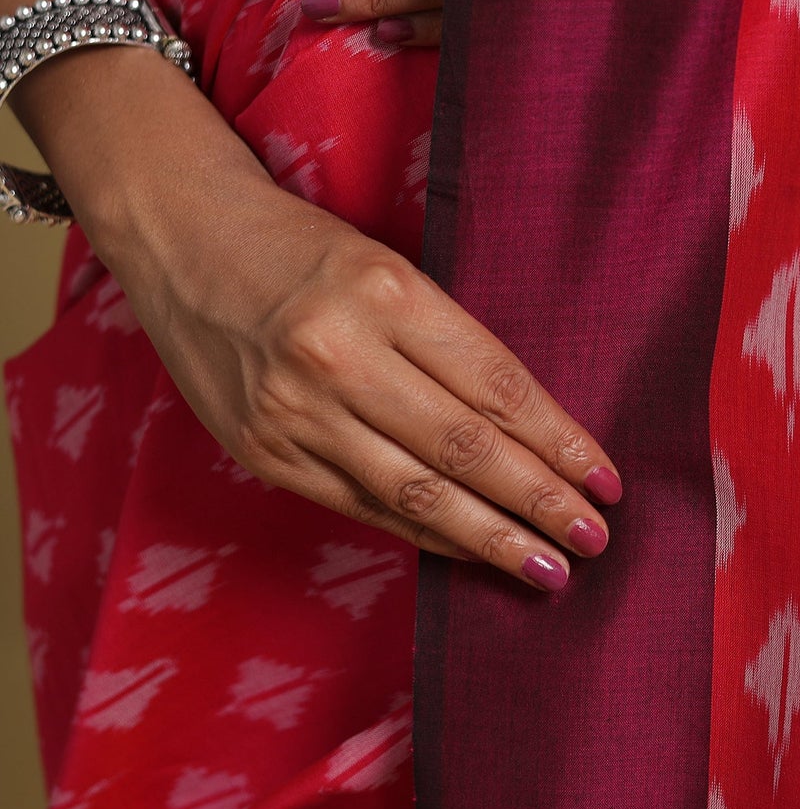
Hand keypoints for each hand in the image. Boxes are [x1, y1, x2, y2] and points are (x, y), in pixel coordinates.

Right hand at [98, 138, 621, 593]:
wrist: (185, 240)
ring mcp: (296, 410)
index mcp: (387, 292)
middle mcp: (340, 354)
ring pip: (415, 493)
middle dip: (540, 500)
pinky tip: (471, 552)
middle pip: (463, 447)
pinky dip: (426, 535)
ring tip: (549, 567)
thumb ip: (447, 342)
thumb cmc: (306, 249)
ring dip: (490, 538)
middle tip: (595, 537)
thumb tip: (527, 431)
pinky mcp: (267, 452)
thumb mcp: (390, 268)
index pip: (495, 383)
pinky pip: (363, 506)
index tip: (605, 477)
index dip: (557, 438)